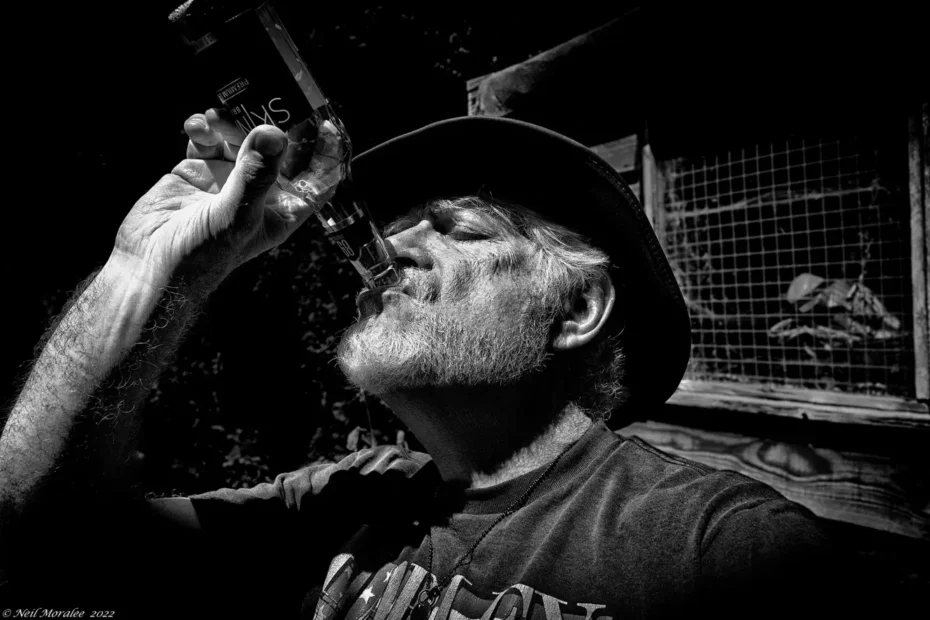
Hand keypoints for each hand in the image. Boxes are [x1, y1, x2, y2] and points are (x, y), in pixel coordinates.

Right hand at [112, 109, 315, 291]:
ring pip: (240, 137)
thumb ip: (254, 175)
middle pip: (277, 149)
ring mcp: (227, 178)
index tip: (325, 124)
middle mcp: (258, 192)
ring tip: (217, 117)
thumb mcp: (236, 217)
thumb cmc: (202, 256)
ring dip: (231, 122)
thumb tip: (273, 133)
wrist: (151, 264)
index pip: (315, 179)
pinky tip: (197, 126)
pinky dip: (203, 127)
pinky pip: (207, 138)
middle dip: (271, 124)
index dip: (324, 154)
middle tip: (262, 100)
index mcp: (280, 210)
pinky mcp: (197, 169)